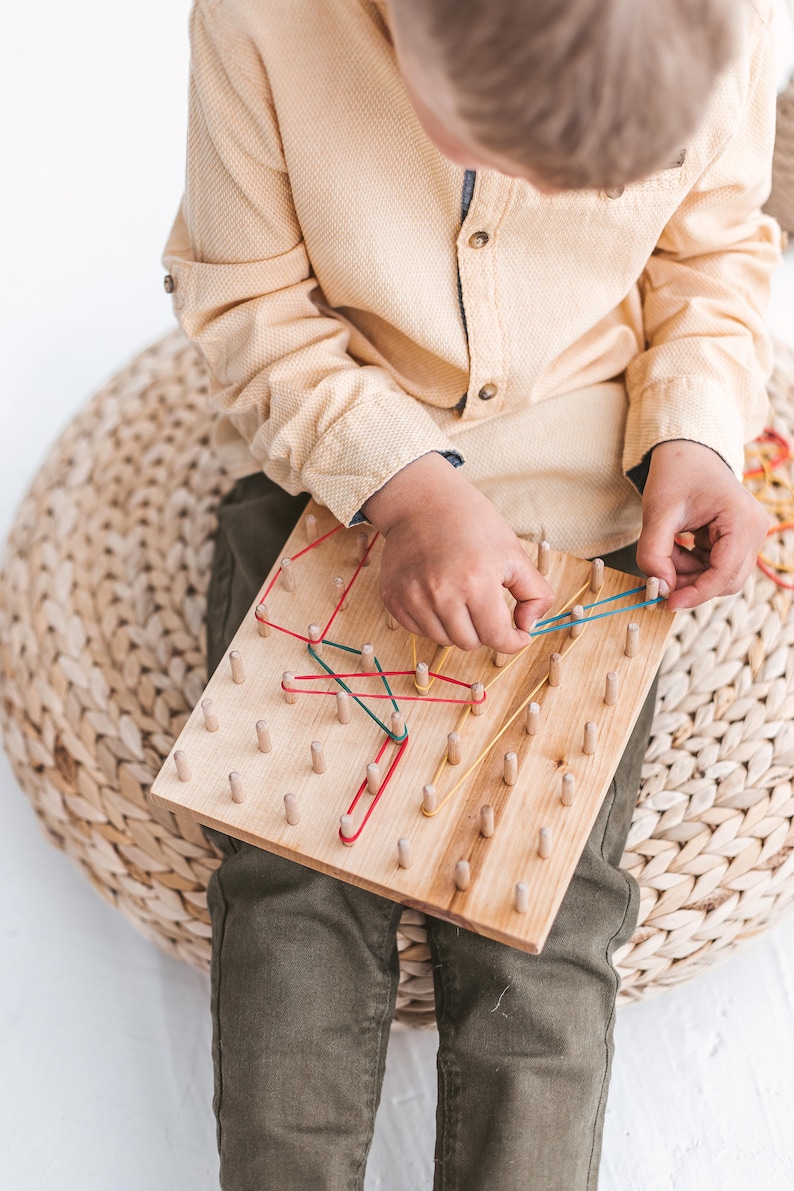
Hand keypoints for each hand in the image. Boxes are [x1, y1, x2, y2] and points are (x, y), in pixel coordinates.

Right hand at [362, 453, 553, 651]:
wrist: (422, 501)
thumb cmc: (472, 523)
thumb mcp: (514, 553)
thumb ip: (535, 593)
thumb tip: (528, 627)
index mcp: (476, 582)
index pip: (497, 637)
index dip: (513, 641)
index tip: (517, 634)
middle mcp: (441, 594)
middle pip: (470, 642)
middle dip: (484, 630)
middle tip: (485, 605)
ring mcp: (413, 598)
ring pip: (444, 640)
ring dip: (458, 628)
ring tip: (461, 598)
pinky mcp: (394, 599)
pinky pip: (419, 630)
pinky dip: (433, 622)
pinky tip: (438, 596)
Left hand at [636, 439, 770, 611]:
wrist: (687, 451)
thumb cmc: (676, 474)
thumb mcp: (657, 513)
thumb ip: (654, 554)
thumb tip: (660, 588)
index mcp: (742, 520)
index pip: (724, 573)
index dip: (695, 593)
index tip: (667, 603)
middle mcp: (755, 530)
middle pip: (726, 580)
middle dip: (691, 585)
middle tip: (659, 580)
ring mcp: (750, 535)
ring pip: (721, 576)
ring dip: (690, 575)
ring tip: (666, 552)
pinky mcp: (739, 538)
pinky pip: (717, 566)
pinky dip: (693, 566)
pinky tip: (676, 548)